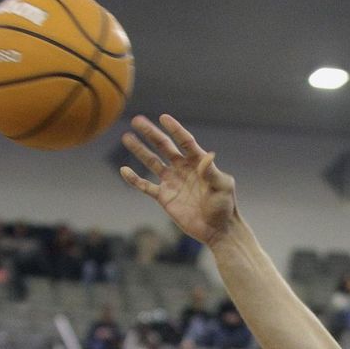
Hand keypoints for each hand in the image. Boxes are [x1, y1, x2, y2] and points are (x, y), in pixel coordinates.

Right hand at [118, 115, 236, 246]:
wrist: (218, 230)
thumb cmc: (225, 207)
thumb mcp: (222, 187)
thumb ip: (212, 171)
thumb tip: (208, 155)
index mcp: (199, 163)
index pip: (185, 142)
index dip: (175, 129)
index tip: (164, 118)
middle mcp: (183, 169)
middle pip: (164, 147)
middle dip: (151, 133)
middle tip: (137, 120)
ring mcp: (172, 182)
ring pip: (152, 162)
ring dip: (139, 150)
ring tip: (127, 136)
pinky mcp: (164, 197)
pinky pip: (145, 186)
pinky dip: (135, 179)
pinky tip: (124, 170)